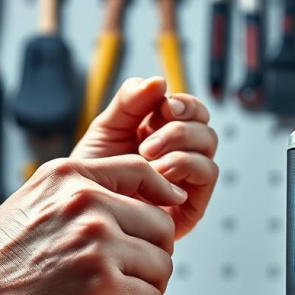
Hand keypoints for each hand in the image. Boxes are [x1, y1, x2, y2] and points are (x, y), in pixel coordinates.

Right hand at [0, 155, 185, 294]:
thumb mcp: (32, 204)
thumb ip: (81, 196)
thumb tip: (151, 199)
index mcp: (68, 177)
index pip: (140, 170)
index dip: (162, 192)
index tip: (170, 206)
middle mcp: (87, 203)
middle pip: (162, 228)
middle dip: (152, 259)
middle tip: (127, 284)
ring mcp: (98, 244)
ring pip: (161, 268)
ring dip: (144, 294)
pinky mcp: (104, 288)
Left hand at [73, 77, 218, 239]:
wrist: (86, 213)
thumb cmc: (95, 175)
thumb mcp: (108, 129)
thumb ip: (130, 103)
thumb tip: (159, 80)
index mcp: (164, 133)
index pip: (191, 109)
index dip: (184, 103)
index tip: (165, 106)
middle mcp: (181, 153)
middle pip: (203, 125)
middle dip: (178, 127)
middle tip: (147, 143)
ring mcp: (189, 178)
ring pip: (208, 146)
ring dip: (180, 145)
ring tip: (147, 158)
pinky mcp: (193, 203)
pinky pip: (207, 173)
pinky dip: (184, 166)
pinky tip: (159, 174)